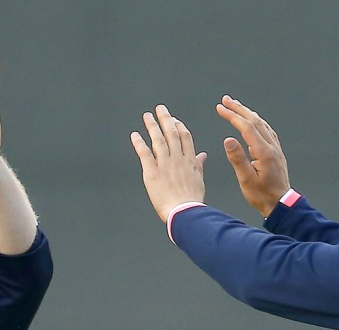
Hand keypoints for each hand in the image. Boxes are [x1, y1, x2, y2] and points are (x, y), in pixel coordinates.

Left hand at [130, 105, 208, 222]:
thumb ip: (198, 165)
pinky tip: (135, 135)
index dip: (179, 126)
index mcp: (189, 161)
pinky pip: (145, 154)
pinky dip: (139, 143)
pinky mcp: (152, 173)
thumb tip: (203, 155)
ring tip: (147, 116)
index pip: (185, 137)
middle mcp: (177, 159)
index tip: (174, 119)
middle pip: (171, 134)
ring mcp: (165, 165)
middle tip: (160, 108)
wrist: (185, 212)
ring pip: (158, 140)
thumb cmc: (192, 201)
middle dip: (166, 119)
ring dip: (152, 126)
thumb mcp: (199, 180)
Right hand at [216, 96, 290, 216]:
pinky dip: (257, 121)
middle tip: (225, 100)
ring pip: (262, 124)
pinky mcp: (276, 152)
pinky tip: (253, 121)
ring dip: (248, 113)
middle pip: (254, 120)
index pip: (246, 127)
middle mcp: (271, 146)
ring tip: (236, 106)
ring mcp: (275, 148)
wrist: (281, 204)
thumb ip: (237, 159)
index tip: (220, 108)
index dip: (232, 116)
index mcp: (263, 151)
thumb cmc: (262, 195)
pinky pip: (267, 130)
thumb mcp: (246, 180)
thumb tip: (228, 139)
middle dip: (239, 108)